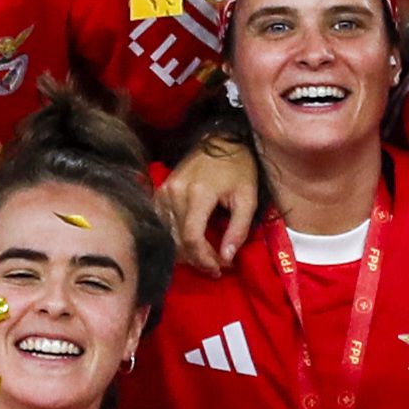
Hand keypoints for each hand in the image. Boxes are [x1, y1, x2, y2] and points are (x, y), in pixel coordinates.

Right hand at [160, 135, 261, 269]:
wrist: (221, 140)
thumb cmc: (239, 168)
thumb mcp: (248, 198)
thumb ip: (238, 229)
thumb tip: (226, 258)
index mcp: (198, 194)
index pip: (192, 238)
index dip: (204, 259)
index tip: (220, 268)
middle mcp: (175, 192)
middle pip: (178, 240)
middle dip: (197, 259)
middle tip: (215, 267)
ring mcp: (164, 191)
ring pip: (168, 234)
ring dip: (186, 251)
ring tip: (205, 257)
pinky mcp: (160, 191)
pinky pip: (162, 223)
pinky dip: (175, 237)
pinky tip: (190, 243)